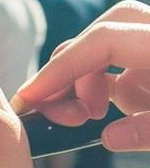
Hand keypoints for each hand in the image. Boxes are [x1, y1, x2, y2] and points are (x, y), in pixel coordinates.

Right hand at [12, 1, 149, 149]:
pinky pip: (117, 62)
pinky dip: (96, 85)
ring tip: (82, 117)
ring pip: (106, 44)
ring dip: (82, 78)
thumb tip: (109, 137)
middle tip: (56, 109)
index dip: (62, 67)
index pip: (103, 40)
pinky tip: (92, 111)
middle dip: (68, 67)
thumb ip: (148, 132)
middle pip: (103, 30)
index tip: (30, 98)